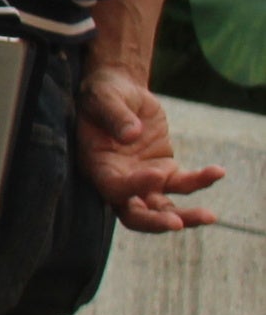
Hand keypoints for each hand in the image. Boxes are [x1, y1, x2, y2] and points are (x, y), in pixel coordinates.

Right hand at [77, 65, 224, 231]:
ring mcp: (144, 179)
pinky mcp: (165, 171)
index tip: (156, 174)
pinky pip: (183, 183)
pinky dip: (201, 181)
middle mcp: (119, 179)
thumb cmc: (105, 93)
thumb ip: (115, 115)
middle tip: (176, 223)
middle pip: (134, 213)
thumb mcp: (104, 97)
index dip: (132, 187)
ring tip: (209, 216)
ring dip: (185, 216)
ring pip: (162, 208)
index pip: (113, 187)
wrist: (122, 90)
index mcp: (96, 165)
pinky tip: (217, 171)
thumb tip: (131, 134)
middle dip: (155, 221)